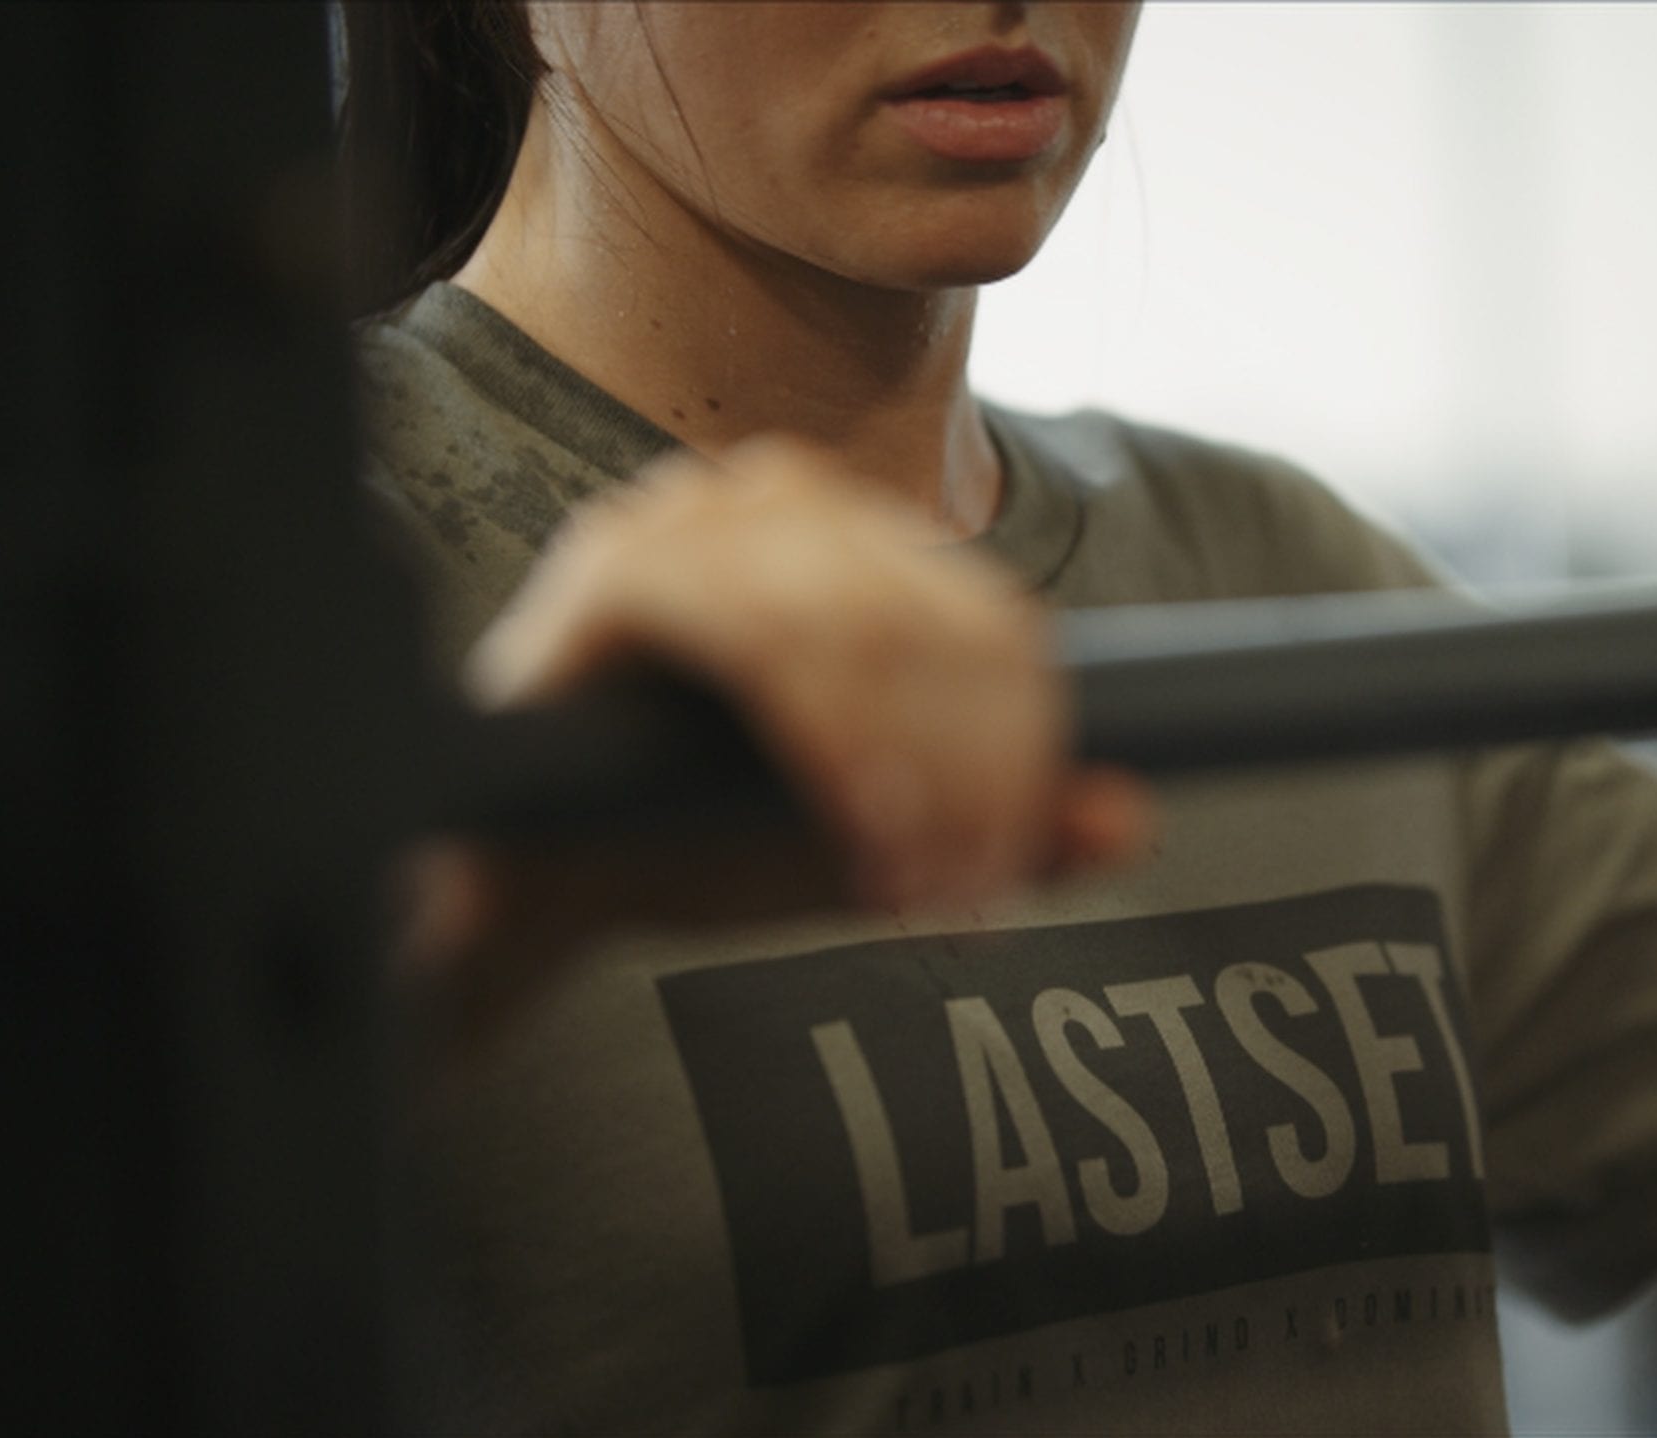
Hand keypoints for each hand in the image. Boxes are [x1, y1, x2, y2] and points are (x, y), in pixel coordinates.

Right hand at [401, 435, 1151, 1041]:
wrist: (525, 875)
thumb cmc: (693, 836)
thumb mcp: (873, 840)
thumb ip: (997, 831)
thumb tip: (1131, 821)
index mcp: (855, 540)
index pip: (996, 622)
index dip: (1028, 747)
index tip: (1019, 863)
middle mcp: (782, 500)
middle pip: (943, 624)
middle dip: (974, 771)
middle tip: (968, 890)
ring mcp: (692, 517)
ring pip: (865, 626)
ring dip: (908, 767)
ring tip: (913, 878)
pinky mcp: (617, 564)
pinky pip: (762, 635)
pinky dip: (828, 739)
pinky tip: (852, 827)